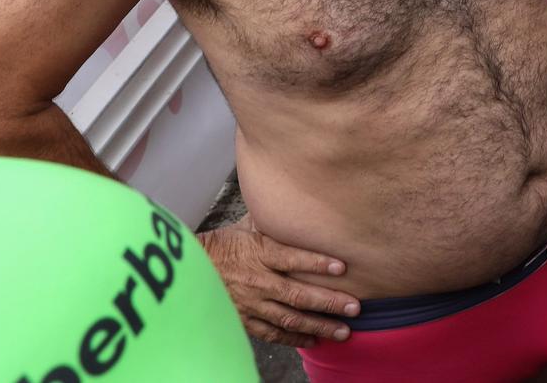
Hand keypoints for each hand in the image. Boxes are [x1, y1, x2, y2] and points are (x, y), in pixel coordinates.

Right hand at [200, 223, 357, 346]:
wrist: (191, 269)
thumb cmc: (223, 244)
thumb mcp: (248, 226)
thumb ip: (275, 223)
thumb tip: (301, 205)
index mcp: (260, 253)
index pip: (292, 258)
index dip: (317, 263)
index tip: (342, 267)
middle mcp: (258, 281)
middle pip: (298, 294)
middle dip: (329, 302)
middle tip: (355, 308)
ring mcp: (251, 304)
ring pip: (290, 318)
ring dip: (318, 326)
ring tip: (343, 331)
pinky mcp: (244, 320)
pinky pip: (272, 333)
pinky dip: (293, 338)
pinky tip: (313, 340)